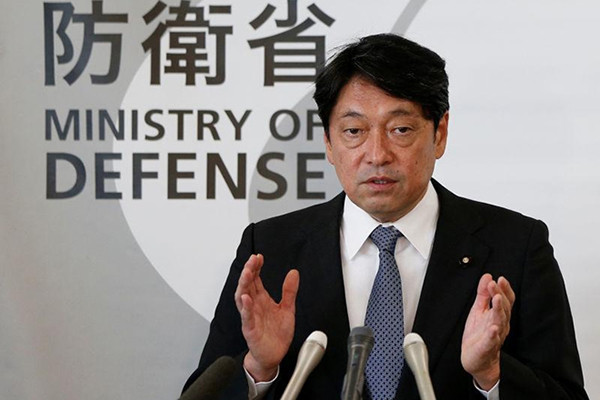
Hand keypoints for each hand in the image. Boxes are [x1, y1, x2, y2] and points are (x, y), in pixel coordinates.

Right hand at [234, 254, 299, 381]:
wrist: (274, 355)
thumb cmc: (277, 334)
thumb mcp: (288, 309)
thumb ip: (289, 291)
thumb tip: (293, 273)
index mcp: (261, 300)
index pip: (256, 279)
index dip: (256, 267)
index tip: (258, 257)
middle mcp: (254, 306)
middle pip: (247, 285)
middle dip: (249, 271)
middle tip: (252, 260)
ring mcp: (250, 317)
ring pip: (242, 298)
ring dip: (244, 285)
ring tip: (247, 273)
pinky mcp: (250, 330)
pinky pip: (246, 317)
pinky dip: (245, 308)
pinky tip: (246, 298)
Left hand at [461, 273, 514, 389]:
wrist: (476, 359)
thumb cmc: (479, 334)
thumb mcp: (478, 310)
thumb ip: (483, 294)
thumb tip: (487, 276)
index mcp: (498, 315)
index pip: (505, 300)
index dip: (504, 289)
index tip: (500, 278)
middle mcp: (500, 324)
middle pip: (503, 308)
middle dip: (499, 295)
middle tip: (494, 284)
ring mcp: (495, 336)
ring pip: (500, 321)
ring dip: (498, 309)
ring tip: (496, 299)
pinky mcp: (487, 347)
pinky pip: (492, 340)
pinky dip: (493, 334)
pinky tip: (492, 328)